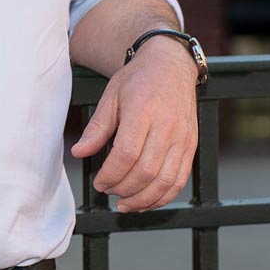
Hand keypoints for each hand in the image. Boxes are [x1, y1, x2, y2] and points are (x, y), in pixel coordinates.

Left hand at [69, 38, 199, 210]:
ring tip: (125, 203)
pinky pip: (180, 179)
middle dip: (123, 189)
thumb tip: (79, 152)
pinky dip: (163, 196)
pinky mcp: (191, 145)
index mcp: (143, 111)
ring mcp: (183, 137)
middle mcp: (166, 126)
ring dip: (143, 199)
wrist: (170, 66)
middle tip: (108, 191)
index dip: (111, 174)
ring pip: (165, 180)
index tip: (99, 182)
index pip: (127, 154)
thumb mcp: (110, 97)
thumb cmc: (137, 81)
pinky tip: (146, 200)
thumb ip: (97, 128)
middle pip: (146, 171)